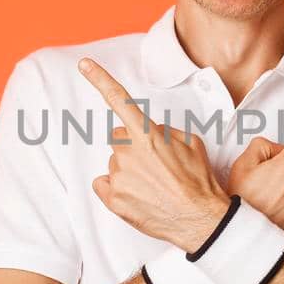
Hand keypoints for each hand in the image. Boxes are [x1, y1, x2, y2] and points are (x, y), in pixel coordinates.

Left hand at [79, 56, 231, 250]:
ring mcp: (118, 176)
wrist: (199, 219)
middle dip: (133, 147)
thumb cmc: (198, 180)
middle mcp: (127, 152)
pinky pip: (105, 184)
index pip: (119, 100)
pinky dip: (117, 188)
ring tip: (154, 185)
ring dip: (130, 170)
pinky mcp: (112, 198)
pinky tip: (139, 196)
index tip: (84, 64)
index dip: (100, 79)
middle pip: (119, 139)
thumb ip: (165, 130)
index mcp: (147, 134)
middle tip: (156, 164)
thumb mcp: (191, 143)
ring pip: (115, 163)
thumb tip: (151, 131)